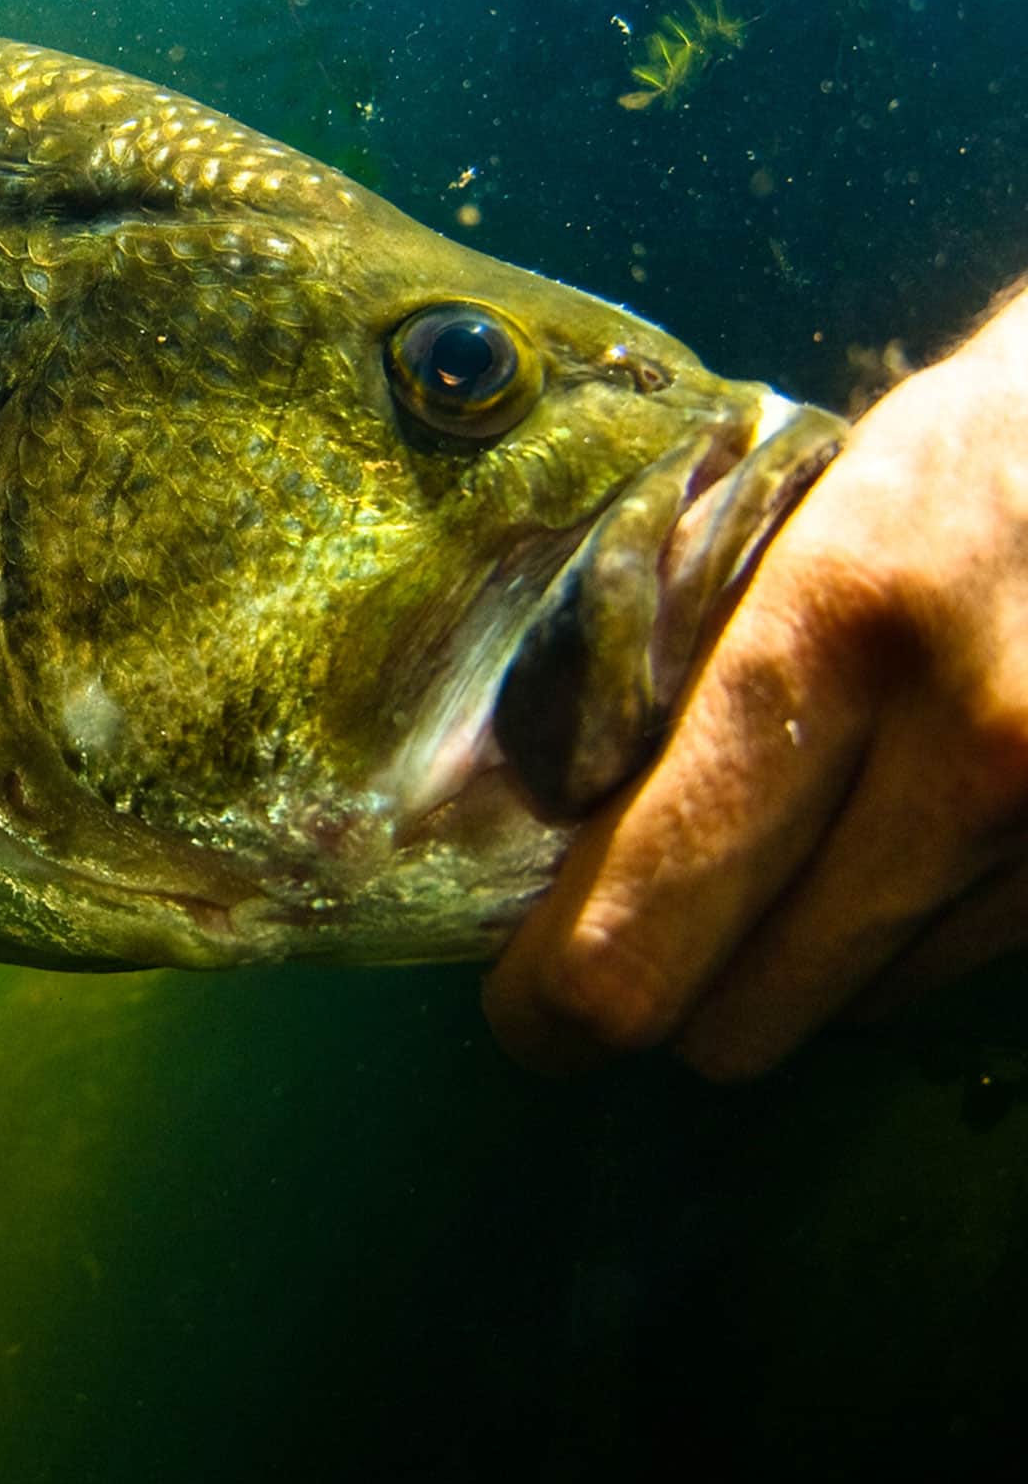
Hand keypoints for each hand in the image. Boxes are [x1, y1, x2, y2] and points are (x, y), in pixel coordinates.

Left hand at [484, 287, 1027, 1080]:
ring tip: (771, 843)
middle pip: (737, 1019)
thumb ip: (641, 678)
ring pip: (843, 1014)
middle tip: (620, 933)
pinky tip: (879, 832)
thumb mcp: (754, 524)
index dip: (556, 998)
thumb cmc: (915, 465)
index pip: (642, 924)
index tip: (527, 1000)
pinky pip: (937, 979)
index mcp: (825, 634)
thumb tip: (516, 838)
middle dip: (663, 990)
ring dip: (782, 963)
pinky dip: (882, 942)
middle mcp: (968, 749)